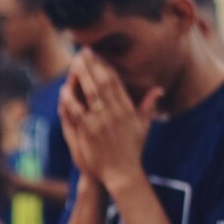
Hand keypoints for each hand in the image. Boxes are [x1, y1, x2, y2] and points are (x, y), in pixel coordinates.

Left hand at [65, 49, 162, 191]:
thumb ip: (149, 106)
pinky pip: (78, 111)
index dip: (105, 66)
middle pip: (102, 82)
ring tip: (73, 64)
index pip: (115, 81)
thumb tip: (158, 89)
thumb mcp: (144, 127)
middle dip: (93, 65)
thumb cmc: (132, 150)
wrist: (122, 172)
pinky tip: (64, 89)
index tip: (97, 55)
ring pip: (90, 93)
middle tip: (83, 51)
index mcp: (127, 109)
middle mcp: (115, 112)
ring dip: (81, 77)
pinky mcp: (89, 132)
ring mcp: (101, 122)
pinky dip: (71, 99)